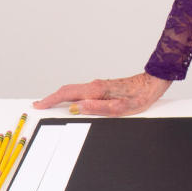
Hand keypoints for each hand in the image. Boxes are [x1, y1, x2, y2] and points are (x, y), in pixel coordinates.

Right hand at [33, 72, 170, 116]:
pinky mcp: (103, 87)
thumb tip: (76, 108)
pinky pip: (81, 90)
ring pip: (74, 90)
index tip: (39, 104)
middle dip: (51, 97)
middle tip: (39, 105)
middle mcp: (96, 85)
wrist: (153, 83)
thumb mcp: (120, 108)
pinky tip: (70, 101)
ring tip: (49, 104)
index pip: (67, 94)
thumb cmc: (140, 96)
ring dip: (60, 96)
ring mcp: (99, 85)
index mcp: (97, 90)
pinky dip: (70, 95)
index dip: (51, 99)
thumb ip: (97, 108)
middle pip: (67, 90)